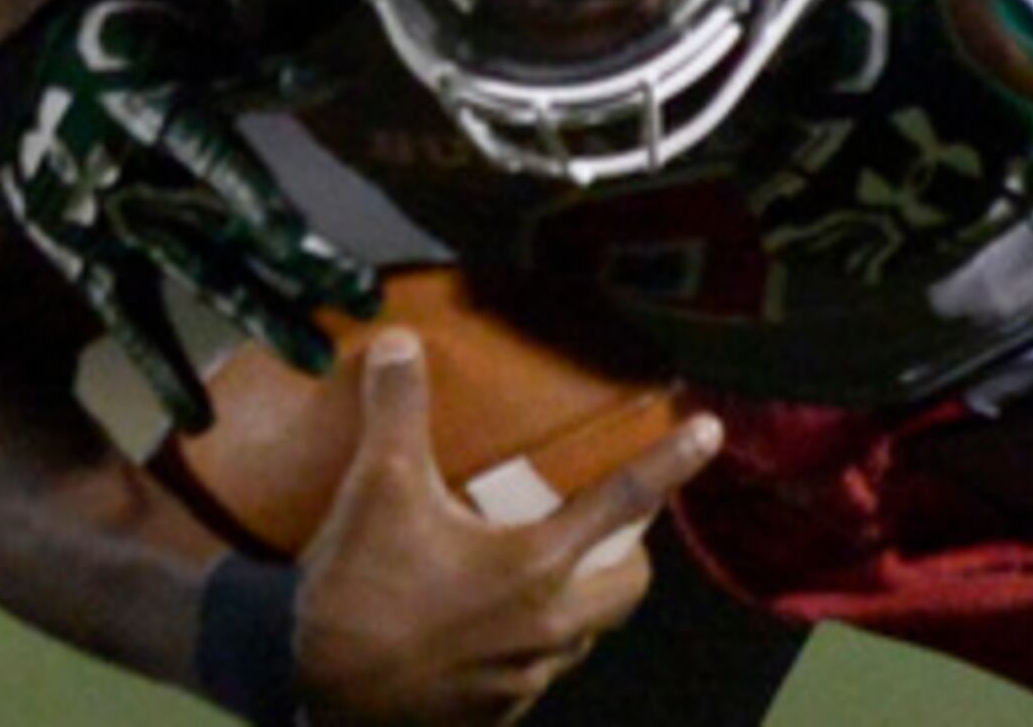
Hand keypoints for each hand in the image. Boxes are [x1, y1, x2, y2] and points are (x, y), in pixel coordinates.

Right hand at [0, 0, 379, 430]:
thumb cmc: (114, 52)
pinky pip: (131, 326)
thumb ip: (254, 77)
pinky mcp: (90, 265)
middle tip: (367, 304)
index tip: (310, 241)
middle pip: (230, 234)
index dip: (264, 206)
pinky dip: (164, 371)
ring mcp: (117, 229)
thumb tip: (333, 76)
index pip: (224, 171)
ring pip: (199, 281)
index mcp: (164, 123)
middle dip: (298, 270)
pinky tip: (200, 421)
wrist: (9, 73)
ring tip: (317, 361)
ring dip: (261, 319)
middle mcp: (143, 183)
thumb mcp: (179, 51)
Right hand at [294, 331, 722, 726]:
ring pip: (582, 635)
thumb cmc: (358, 592)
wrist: (320, 698)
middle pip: (626, 586)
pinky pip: (534, 677)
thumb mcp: (376, 489)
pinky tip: (484, 631)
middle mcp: (549, 626)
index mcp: (538, 566)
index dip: (671, 463)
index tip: (712, 432)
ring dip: (576, 604)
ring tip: (540, 575)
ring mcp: (525, 680)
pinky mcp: (496, 716)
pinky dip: (527, 649)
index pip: (624, 501)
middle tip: (604, 527)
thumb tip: (402, 342)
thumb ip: (397, 411)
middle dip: (628, 555)